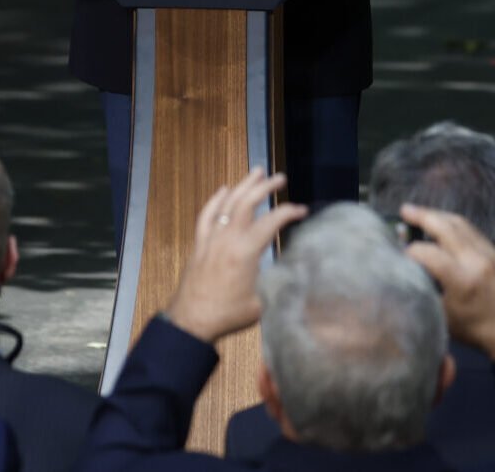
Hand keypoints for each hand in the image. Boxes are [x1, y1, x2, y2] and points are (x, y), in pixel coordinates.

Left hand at [162, 169, 305, 342]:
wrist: (192, 322)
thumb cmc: (227, 316)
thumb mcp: (262, 303)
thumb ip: (279, 284)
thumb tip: (298, 272)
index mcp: (245, 252)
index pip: (271, 222)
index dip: (289, 212)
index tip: (302, 210)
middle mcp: (227, 240)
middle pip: (247, 203)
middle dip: (265, 187)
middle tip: (279, 178)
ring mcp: (211, 240)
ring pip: (227, 203)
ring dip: (243, 185)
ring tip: (256, 172)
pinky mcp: (199, 245)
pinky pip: (207, 215)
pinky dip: (216, 200)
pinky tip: (223, 190)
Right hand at [401, 203, 494, 359]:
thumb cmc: (475, 330)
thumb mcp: (443, 316)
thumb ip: (425, 289)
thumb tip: (407, 268)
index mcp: (461, 279)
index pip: (427, 253)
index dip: (409, 251)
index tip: (399, 254)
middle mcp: (475, 259)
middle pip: (445, 226)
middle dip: (422, 216)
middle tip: (404, 210)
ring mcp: (488, 252)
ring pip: (460, 223)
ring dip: (438, 216)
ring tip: (419, 213)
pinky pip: (471, 230)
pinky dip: (453, 224)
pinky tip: (442, 225)